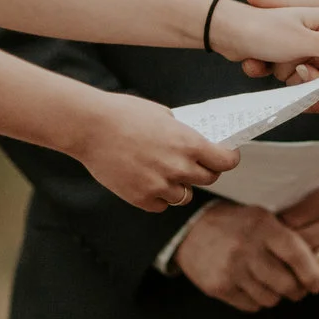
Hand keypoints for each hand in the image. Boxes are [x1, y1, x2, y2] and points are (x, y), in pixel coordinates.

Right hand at [73, 92, 237, 211]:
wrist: (90, 127)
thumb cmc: (124, 114)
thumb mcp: (162, 114)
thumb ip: (181, 132)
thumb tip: (193, 142)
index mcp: (188, 143)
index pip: (225, 161)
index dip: (229, 158)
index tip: (226, 156)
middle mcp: (178, 168)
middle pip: (208, 179)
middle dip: (204, 170)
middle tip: (195, 163)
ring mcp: (160, 186)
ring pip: (184, 196)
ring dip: (180, 185)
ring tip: (165, 172)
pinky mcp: (141, 198)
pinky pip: (161, 204)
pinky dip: (158, 196)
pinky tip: (147, 181)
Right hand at [173, 200, 318, 310]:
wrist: (191, 230)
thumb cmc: (238, 225)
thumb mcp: (263, 219)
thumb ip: (290, 238)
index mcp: (262, 226)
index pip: (296, 254)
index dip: (313, 274)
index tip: (318, 285)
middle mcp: (246, 248)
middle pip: (287, 284)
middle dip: (297, 291)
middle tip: (297, 288)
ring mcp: (231, 269)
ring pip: (271, 299)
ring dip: (276, 295)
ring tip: (270, 283)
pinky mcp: (219, 287)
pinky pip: (252, 306)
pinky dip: (257, 300)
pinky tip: (251, 285)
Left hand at [208, 0, 318, 74]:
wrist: (224, 29)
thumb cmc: (261, 31)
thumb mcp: (300, 40)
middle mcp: (318, 30)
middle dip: (310, 72)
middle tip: (295, 66)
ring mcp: (302, 42)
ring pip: (310, 72)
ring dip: (290, 74)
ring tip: (273, 60)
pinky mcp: (288, 52)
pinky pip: (292, 72)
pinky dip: (277, 72)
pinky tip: (259, 64)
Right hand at [243, 0, 318, 112]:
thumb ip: (285, 0)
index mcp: (308, 50)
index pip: (276, 62)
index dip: (259, 62)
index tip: (247, 60)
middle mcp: (316, 70)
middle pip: (287, 80)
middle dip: (280, 74)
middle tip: (279, 63)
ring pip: (303, 95)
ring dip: (300, 85)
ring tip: (305, 69)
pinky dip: (316, 99)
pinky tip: (314, 85)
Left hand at [278, 174, 318, 278]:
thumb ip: (305, 192)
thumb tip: (268, 202)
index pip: (290, 217)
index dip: (275, 225)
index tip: (266, 229)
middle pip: (299, 241)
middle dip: (282, 246)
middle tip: (269, 249)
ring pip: (312, 261)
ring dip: (296, 263)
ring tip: (283, 261)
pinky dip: (313, 272)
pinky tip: (304, 268)